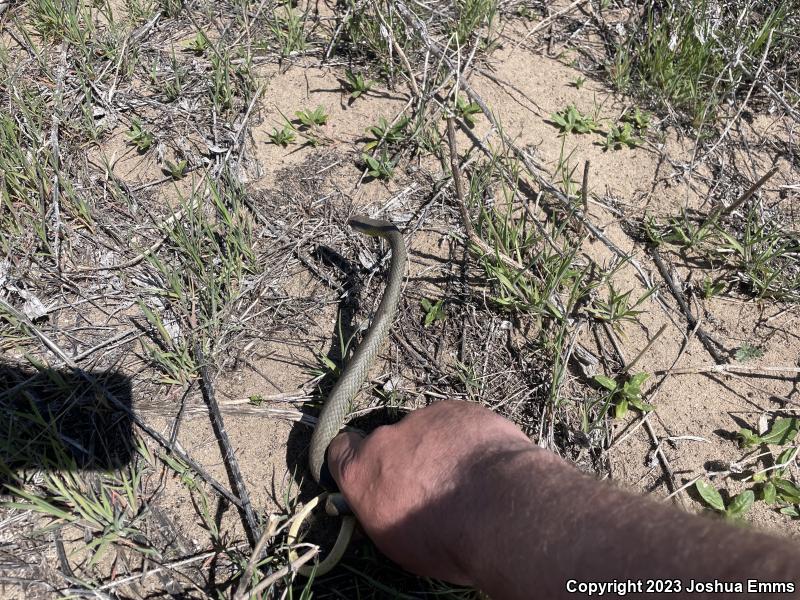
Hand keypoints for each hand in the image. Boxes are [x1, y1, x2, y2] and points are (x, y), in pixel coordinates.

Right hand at [327, 400, 536, 583]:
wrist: (499, 509)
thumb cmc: (445, 539)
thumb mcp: (398, 544)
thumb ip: (381, 510)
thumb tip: (383, 504)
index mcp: (361, 473)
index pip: (340, 451)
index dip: (355, 459)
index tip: (373, 472)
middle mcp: (385, 438)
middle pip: (388, 442)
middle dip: (405, 458)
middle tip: (432, 485)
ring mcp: (422, 418)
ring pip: (426, 431)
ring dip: (438, 447)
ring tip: (467, 477)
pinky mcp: (456, 409)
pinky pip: (456, 422)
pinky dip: (466, 437)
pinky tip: (485, 462)